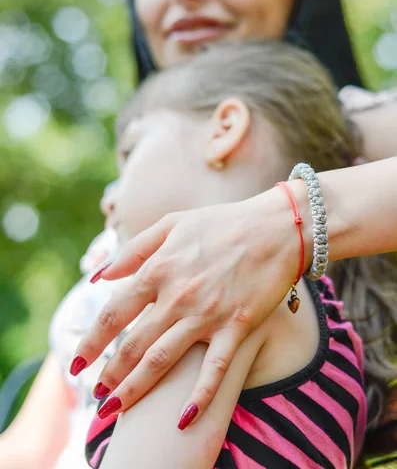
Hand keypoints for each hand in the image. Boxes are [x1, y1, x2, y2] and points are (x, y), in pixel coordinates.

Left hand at [72, 186, 306, 424]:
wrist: (276, 227)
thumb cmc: (222, 223)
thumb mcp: (172, 224)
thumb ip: (134, 250)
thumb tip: (101, 276)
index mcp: (160, 269)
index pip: (114, 314)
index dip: (91, 342)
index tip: (76, 364)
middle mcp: (178, 296)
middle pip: (133, 345)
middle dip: (109, 375)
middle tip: (96, 397)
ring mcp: (208, 314)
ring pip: (162, 361)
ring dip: (135, 389)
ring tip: (116, 410)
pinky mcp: (237, 326)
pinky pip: (215, 369)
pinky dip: (200, 396)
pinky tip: (183, 419)